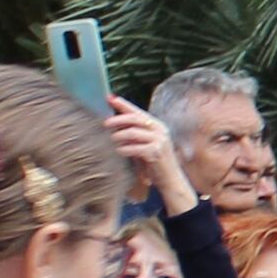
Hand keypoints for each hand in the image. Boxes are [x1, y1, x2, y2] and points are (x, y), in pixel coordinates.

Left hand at [105, 97, 195, 216]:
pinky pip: (136, 148)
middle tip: (105, 123)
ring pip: (133, 133)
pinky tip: (119, 151)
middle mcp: (160, 130)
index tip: (109, 97)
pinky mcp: (157, 152)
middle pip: (135, 119)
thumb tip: (114, 125)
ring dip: (119, 136)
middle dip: (118, 119)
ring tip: (111, 140)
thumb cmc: (155, 163)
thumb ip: (134, 135)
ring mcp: (160, 141)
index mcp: (157, 125)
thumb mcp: (145, 145)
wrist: (171, 180)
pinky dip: (125, 149)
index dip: (123, 104)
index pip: (137, 111)